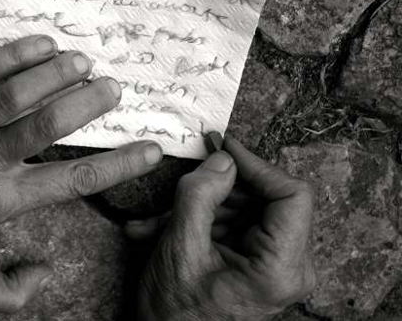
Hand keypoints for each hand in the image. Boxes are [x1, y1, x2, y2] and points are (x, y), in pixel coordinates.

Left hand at [0, 35, 162, 312]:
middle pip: (47, 127)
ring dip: (54, 74)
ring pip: (14, 95)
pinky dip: (8, 57)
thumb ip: (8, 294)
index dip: (116, 166)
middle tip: (113, 86)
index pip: (71, 183)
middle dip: (88, 104)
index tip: (149, 148)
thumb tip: (49, 276)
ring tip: (82, 60)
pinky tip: (36, 44)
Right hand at [128, 134, 315, 319]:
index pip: (293, 196)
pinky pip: (234, 225)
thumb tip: (222, 159)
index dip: (258, 165)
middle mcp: (288, 268)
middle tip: (181, 187)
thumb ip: (200, 196)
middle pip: (265, 200)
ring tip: (159, 221)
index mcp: (280, 269)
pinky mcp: (258, 263)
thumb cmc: (175, 314)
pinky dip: (200, 222)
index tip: (224, 148)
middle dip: (215, 191)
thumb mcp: (180, 248)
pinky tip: (162, 229)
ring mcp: (274, 265)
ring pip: (244, 209)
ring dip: (199, 208)